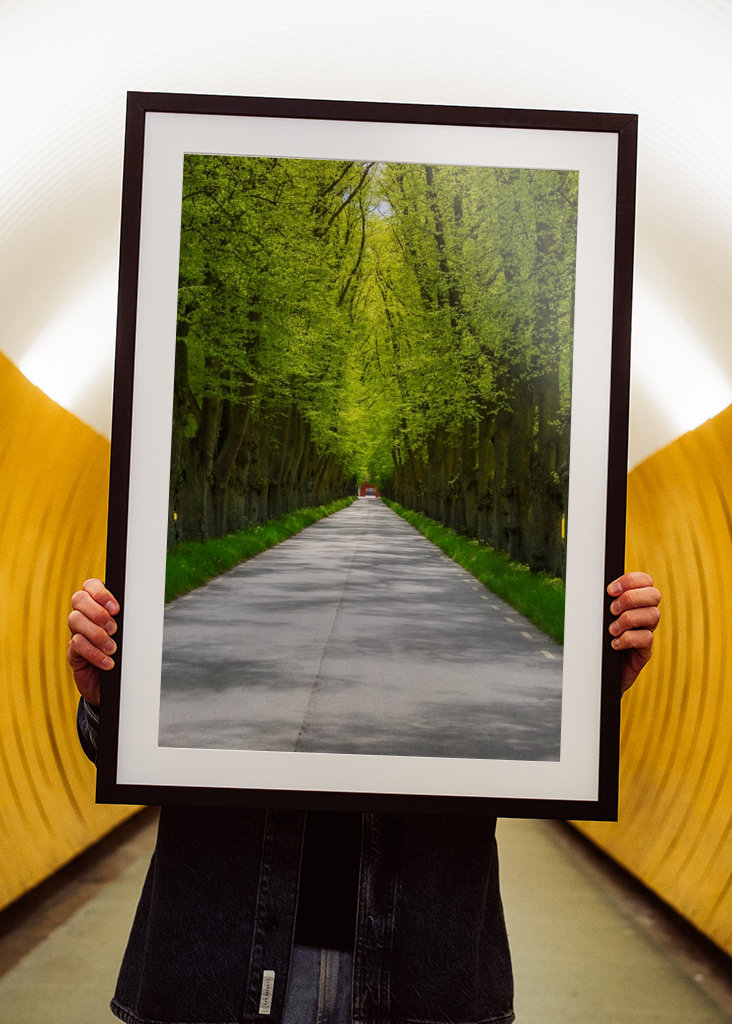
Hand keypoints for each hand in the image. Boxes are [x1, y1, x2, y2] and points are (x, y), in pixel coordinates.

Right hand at [67, 579, 119, 705]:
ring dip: (97, 634)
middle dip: (98, 612)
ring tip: (112, 648)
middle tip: (114, 629)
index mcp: (98, 605)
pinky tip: (108, 662)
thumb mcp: (129, 634)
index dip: (100, 592)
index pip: (90, 585)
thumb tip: (143, 609)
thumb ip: (130, 620)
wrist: (116, 685)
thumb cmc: (125, 654)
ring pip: (75, 620)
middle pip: (78, 599)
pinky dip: (94, 653)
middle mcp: (84, 616)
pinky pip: (77, 644)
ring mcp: (76, 632)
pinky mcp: (73, 652)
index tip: (116, 608)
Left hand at [607, 571, 660, 692]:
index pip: (645, 581)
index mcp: (635, 602)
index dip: (631, 580)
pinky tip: (614, 644)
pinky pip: (646, 638)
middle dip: (630, 598)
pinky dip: (628, 639)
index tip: (610, 590)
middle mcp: (645, 615)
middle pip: (654, 595)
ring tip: (612, 630)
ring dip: (628, 619)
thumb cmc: (597, 640)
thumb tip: (592, 590)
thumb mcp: (599, 618)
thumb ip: (602, 603)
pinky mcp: (645, 651)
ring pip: (653, 615)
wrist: (598, 672)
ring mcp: (647, 632)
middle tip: (612, 610)